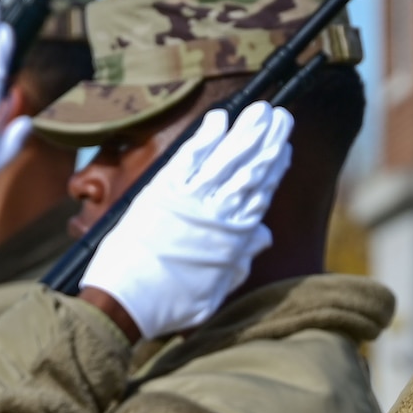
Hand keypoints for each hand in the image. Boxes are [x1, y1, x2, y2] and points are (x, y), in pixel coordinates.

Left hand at [82, 105, 293, 340]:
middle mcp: (217, 214)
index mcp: (234, 237)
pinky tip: (218, 119)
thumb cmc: (171, 302)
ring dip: (245, 132)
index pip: (261, 193)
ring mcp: (190, 199)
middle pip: (249, 169)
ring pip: (225, 159)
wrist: (127, 301)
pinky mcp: (162, 191)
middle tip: (281, 116)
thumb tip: (263, 237)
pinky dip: (205, 137)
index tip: (285, 147)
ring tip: (260, 110)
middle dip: (267, 140)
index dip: (275, 167)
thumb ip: (241, 258)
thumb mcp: (217, 288)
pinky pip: (189, 158)